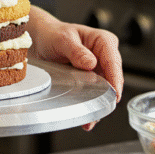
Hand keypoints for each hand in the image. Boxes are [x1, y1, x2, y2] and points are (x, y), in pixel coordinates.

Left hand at [28, 5, 123, 129]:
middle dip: (107, 96)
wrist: (40, 40)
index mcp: (103, 41)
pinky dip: (91, 105)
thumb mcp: (62, 39)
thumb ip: (76, 51)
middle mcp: (104, 55)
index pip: (114, 62)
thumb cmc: (52, 34)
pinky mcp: (91, 79)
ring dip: (99, 104)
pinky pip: (95, 94)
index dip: (115, 79)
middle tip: (99, 110)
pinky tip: (88, 119)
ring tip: (91, 119)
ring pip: (105, 90)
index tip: (114, 94)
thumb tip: (91, 63)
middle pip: (112, 79)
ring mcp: (98, 69)